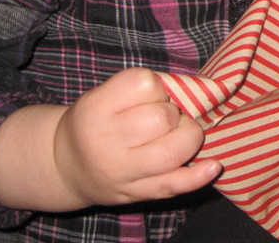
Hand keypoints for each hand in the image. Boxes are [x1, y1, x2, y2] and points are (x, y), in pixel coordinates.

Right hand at [52, 67, 221, 206]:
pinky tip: (213, 166)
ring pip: (172, 152)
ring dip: (188, 137)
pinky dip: (197, 176)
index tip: (150, 96)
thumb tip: (190, 90)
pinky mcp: (136, 194)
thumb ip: (140, 89)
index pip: (144, 84)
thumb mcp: (103, 95)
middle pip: (161, 118)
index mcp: (96, 108)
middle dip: (174, 112)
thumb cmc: (94, 121)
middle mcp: (106, 141)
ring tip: (178, 134)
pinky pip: (172, 185)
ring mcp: (121, 172)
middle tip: (163, 117)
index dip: (157, 86)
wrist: (65, 165)